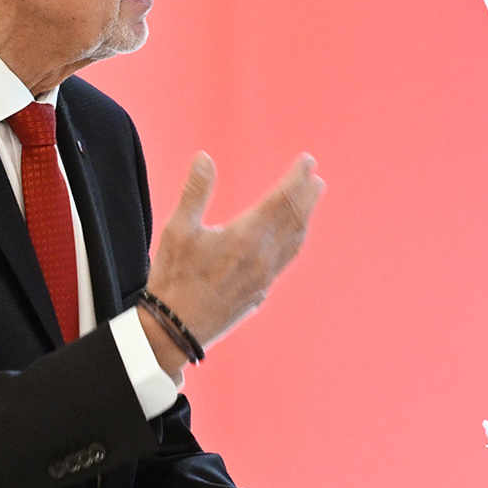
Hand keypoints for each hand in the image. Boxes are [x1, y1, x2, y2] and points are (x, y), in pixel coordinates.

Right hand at [143, 152, 323, 367]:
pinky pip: (287, 259)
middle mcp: (263, 257)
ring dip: (306, 216)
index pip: (282, 199)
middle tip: (314, 176)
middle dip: (307, 194)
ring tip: (312, 199)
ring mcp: (265, 277)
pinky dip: (295, 240)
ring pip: (295, 240)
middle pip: (295, 218)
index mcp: (246, 236)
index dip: (297, 178)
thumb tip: (204, 157)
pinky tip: (293, 237)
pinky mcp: (261, 293)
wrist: (174, 330)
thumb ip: (195, 191)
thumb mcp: (177, 230)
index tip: (307, 161)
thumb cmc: (173, 278)